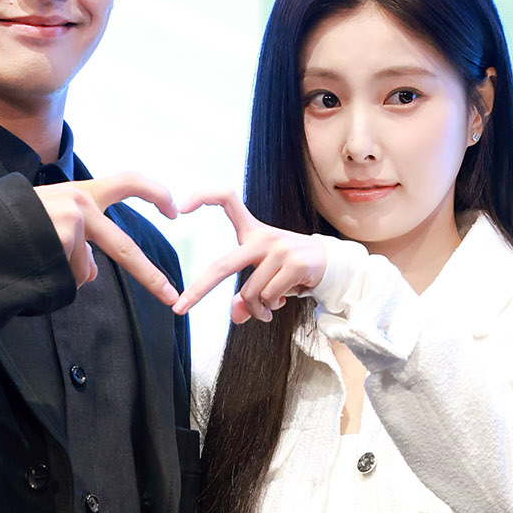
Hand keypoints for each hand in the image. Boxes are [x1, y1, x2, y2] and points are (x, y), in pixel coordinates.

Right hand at [35, 173, 178, 305]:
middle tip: (170, 294)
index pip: (127, 182)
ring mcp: (73, 220)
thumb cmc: (9, 223)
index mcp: (80, 193)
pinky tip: (33, 262)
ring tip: (35, 257)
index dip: (156, 194)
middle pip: (124, 247)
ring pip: (84, 269)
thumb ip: (78, 236)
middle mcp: (81, 202)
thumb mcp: (49, 219)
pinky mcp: (65, 237)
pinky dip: (54, 278)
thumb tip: (93, 270)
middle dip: (149, 276)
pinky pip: (70, 276)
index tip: (175, 210)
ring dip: (63, 273)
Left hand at [170, 190, 326, 323]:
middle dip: (199, 289)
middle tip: (180, 308)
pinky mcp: (295, 264)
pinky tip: (280, 303)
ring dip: (257, 309)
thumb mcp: (265, 278)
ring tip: (268, 308)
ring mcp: (280, 249)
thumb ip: (246, 297)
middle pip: (224, 265)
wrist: (332, 264)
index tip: (182, 208)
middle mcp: (264, 237)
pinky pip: (269, 297)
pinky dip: (269, 308)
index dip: (204, 196)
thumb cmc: (291, 269)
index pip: (227, 199)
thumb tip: (237, 315)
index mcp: (253, 231)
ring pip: (251, 293)